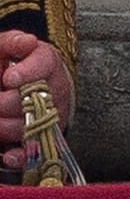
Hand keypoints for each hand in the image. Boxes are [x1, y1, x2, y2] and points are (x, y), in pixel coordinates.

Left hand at [0, 31, 72, 169]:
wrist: (22, 86)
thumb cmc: (10, 64)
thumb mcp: (6, 48)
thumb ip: (11, 42)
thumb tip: (26, 42)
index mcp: (47, 62)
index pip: (44, 65)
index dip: (27, 73)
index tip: (9, 78)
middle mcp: (56, 89)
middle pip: (33, 100)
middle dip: (5, 103)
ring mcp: (52, 116)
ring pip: (29, 127)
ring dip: (4, 126)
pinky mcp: (45, 138)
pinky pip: (35, 152)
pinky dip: (19, 156)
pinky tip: (7, 154)